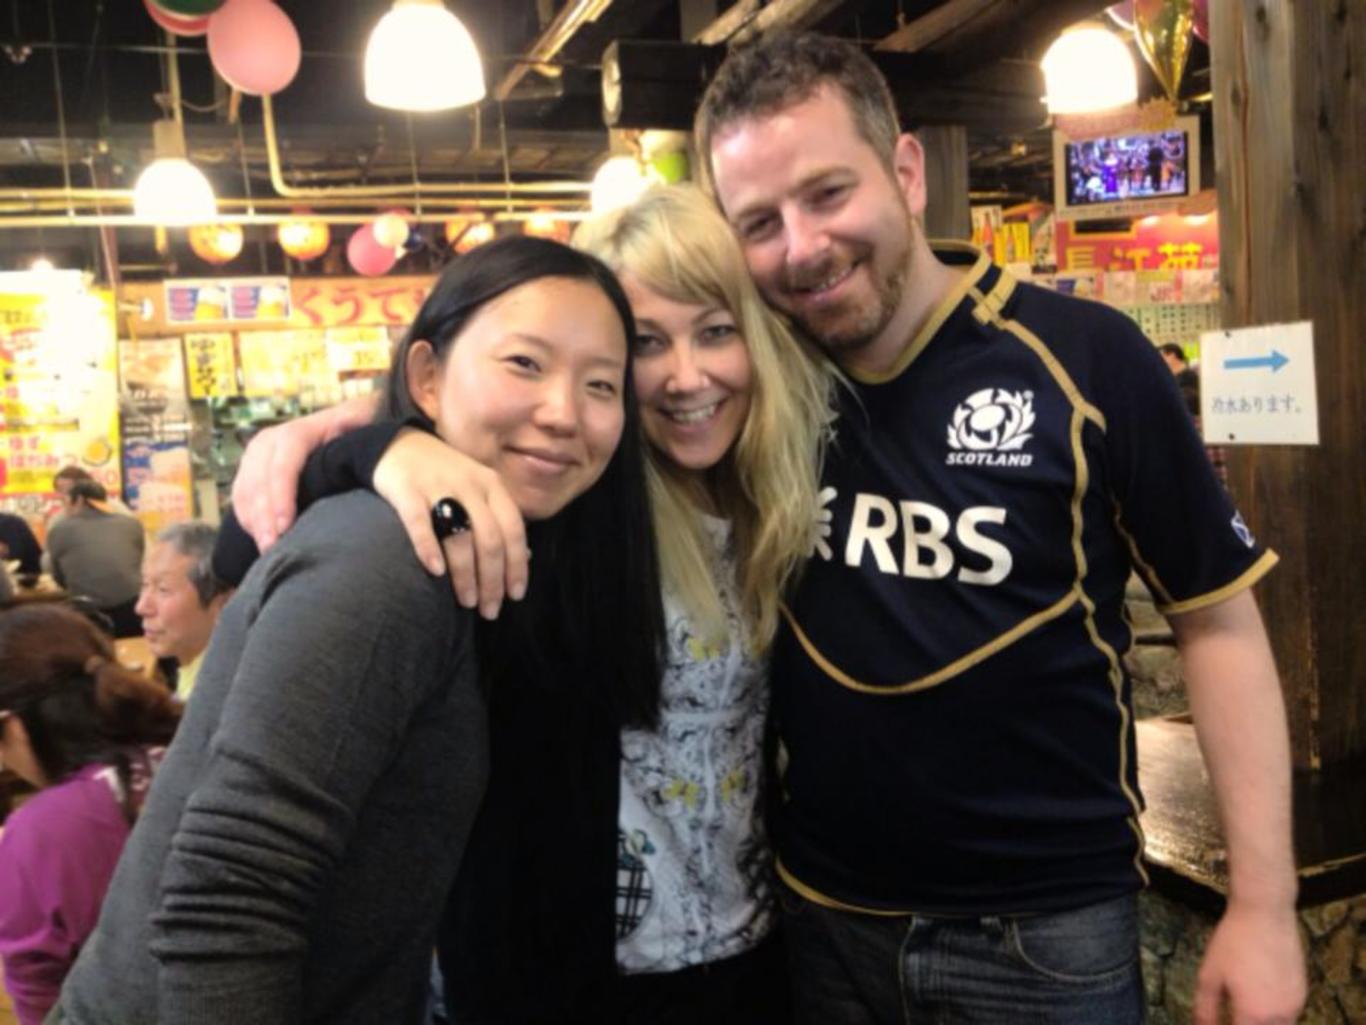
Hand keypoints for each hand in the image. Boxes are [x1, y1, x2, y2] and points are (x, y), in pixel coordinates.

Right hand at [231, 396, 376, 550]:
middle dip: (263, 518)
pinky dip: (248, 520)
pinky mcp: (249, 472)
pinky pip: (240, 499)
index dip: (281, 497)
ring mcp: (255, 458)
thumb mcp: (357, 421)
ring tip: (267, 551)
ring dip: (253, 524)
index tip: (286, 526)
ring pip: (244, 493)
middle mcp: (268, 443)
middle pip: (258, 483)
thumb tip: (346, 423)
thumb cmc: (351, 429)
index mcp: (293, 434)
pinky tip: (261, 540)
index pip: (282, 466)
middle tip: (272, 548)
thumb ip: (354, 423)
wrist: (337, 424)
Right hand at [372, 429, 527, 618]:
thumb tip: (525, 557)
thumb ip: (500, 519)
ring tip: (466, 601)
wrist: (399, 444)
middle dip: (492, 580)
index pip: (514, 530)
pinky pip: (419, 521)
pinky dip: (428, 547)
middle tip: (489, 610)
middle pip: (490, 539)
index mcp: (492, 485)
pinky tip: (435, 571)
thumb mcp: (479, 490)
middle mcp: (470, 484)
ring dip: (466, 574)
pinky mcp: (406, 489)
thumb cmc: (445, 476)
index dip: (517, 566)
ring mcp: (438, 485)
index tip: (515, 596)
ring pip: (460, 535)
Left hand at [1194, 900, 1305, 1024]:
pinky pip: (1290, 1016)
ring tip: (1244, 1009)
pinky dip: (1275, 1016)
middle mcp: (1279, 1017)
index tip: (1223, 1020)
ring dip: (1262, 1023)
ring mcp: (1295, 1005)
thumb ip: (1205, 1008)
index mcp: (1253, 1016)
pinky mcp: (1303, 993)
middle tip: (1233, 1014)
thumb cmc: (1233, 942)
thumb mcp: (1209, 975)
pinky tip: (1260, 997)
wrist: (1265, 914)